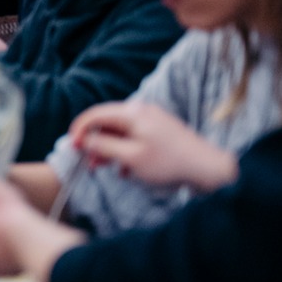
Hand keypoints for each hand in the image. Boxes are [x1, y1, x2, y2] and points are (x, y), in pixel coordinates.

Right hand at [72, 100, 237, 190]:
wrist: (208, 168)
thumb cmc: (170, 163)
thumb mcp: (130, 158)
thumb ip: (104, 147)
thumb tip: (84, 141)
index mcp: (133, 113)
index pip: (96, 114)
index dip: (80, 130)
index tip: (72, 147)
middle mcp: (141, 111)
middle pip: (107, 122)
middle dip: (94, 142)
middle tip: (87, 162)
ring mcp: (152, 120)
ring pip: (120, 132)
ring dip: (108, 149)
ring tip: (103, 168)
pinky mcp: (160, 132)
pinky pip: (133, 138)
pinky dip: (124, 151)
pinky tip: (125, 170)